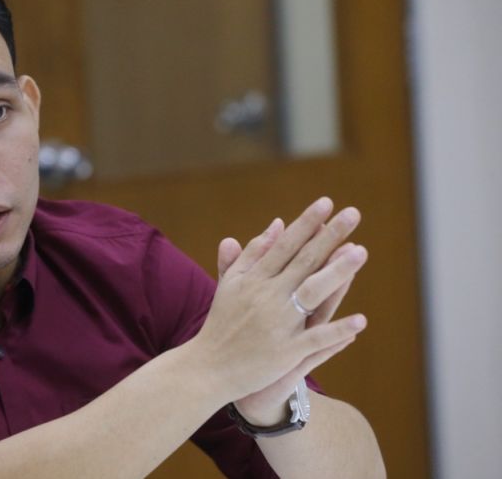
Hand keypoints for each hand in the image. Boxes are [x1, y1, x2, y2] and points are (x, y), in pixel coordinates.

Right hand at [191, 197, 368, 413]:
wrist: (208, 367)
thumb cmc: (222, 322)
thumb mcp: (231, 283)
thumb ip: (252, 253)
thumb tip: (277, 223)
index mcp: (253, 279)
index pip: (285, 245)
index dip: (306, 223)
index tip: (327, 202)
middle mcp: (266, 296)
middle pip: (303, 262)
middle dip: (329, 237)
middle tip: (353, 214)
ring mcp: (277, 324)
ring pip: (312, 293)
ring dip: (337, 273)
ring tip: (361, 252)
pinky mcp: (284, 352)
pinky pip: (315, 340)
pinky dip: (336, 331)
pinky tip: (360, 321)